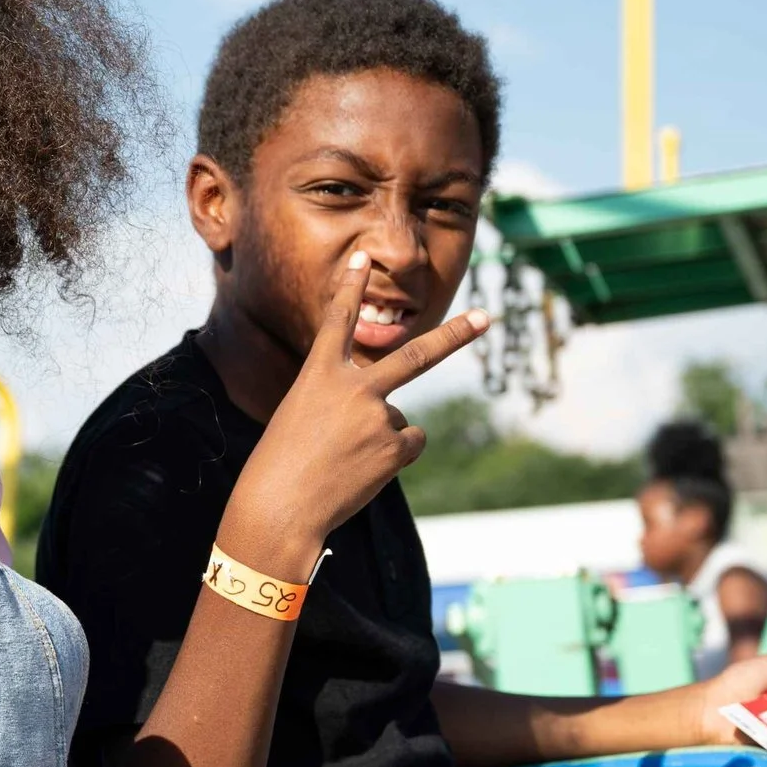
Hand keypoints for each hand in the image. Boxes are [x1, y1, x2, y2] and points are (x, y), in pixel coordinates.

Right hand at [237, 252, 490, 546]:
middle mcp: (353, 387)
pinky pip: (407, 444)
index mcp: (318, 375)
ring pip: (397, 418)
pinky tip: (361, 471)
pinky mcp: (395, 447)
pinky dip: (390, 458)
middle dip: (455, 336)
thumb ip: (347, 406)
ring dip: (378, 439)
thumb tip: (403, 420)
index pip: (337, 321)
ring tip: (342, 460)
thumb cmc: (280, 466)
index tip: (362, 258)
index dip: (350, 287)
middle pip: (416, 355)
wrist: (280, 508)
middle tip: (487, 317)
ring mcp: (378, 416)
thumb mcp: (302, 419)